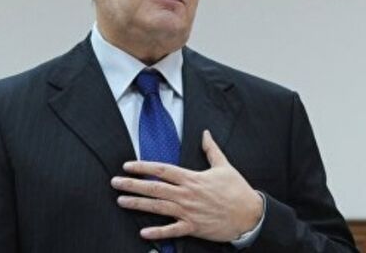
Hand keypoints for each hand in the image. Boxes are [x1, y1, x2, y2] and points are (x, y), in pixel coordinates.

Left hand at [111, 130, 263, 241]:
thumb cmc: (237, 190)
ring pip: (158, 207)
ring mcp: (189, 211)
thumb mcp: (224, 166)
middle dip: (133, 184)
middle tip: (115, 182)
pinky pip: (172, 230)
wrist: (251, 215)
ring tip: (121, 201)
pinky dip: (158, 232)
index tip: (128, 166)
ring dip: (138, 204)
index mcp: (192, 178)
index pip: (162, 170)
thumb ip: (211, 149)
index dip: (143, 167)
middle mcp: (187, 194)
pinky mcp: (194, 227)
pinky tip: (143, 232)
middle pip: (155, 188)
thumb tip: (205, 133)